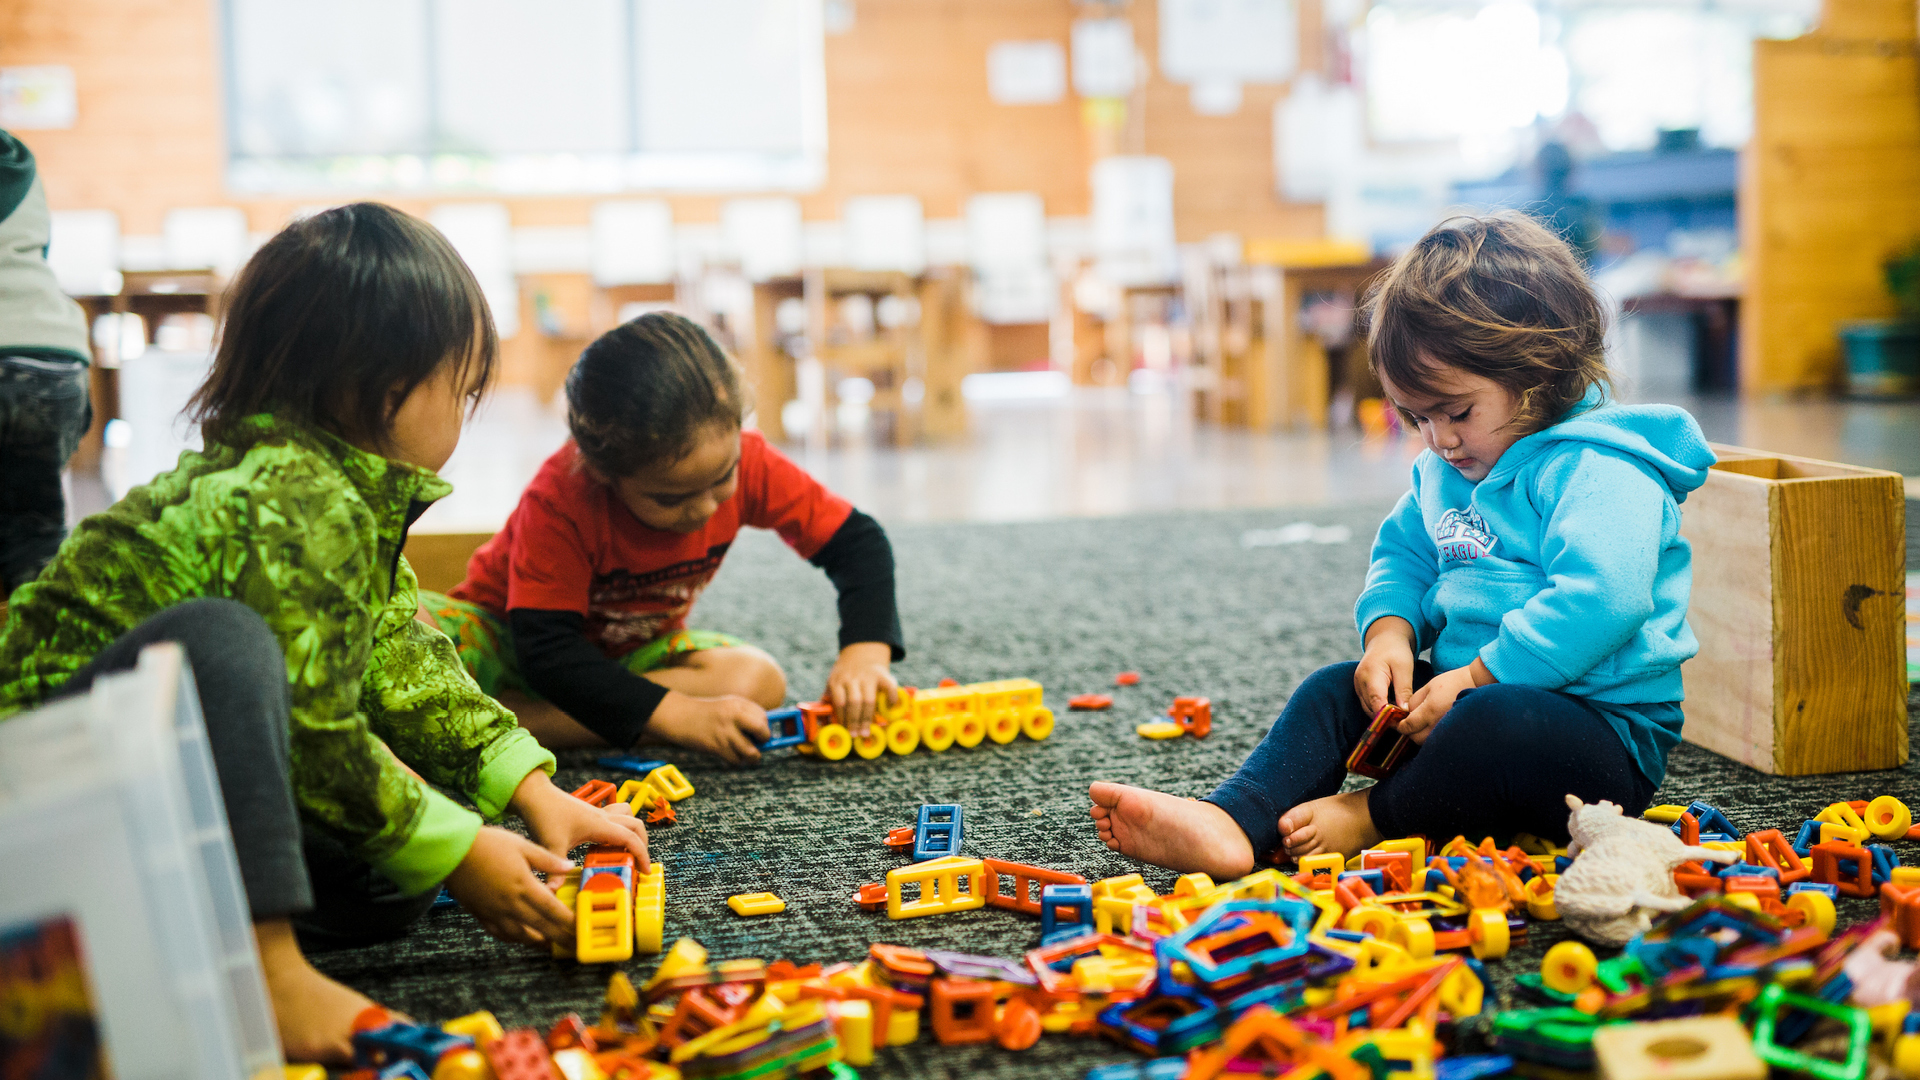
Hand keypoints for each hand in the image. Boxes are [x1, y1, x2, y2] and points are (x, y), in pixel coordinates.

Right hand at [441, 826, 574, 944]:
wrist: (451, 850)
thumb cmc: (487, 844)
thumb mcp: (522, 845)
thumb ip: (547, 860)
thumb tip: (569, 866)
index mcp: (524, 886)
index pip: (553, 910)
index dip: (569, 922)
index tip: (580, 930)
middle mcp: (511, 904)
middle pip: (541, 927)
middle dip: (559, 938)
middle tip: (573, 945)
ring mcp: (494, 912)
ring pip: (520, 935)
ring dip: (537, 941)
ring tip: (550, 944)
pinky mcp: (480, 914)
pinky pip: (500, 933)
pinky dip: (514, 938)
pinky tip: (520, 937)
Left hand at [510, 770, 648, 871]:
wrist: (534, 794)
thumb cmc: (544, 814)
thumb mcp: (551, 845)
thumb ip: (555, 870)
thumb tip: (552, 893)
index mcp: (599, 825)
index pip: (630, 838)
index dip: (642, 855)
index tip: (646, 870)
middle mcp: (603, 817)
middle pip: (636, 825)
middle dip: (643, 844)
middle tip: (638, 863)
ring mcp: (598, 813)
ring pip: (628, 816)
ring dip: (633, 831)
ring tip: (627, 850)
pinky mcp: (591, 813)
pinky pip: (616, 816)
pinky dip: (620, 827)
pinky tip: (607, 842)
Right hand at [649, 691, 769, 764]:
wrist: (679, 716)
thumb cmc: (705, 713)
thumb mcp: (726, 706)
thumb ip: (745, 715)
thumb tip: (763, 735)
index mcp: (737, 703)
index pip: (763, 715)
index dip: (764, 725)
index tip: (760, 731)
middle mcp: (733, 716)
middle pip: (762, 730)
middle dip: (764, 739)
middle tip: (759, 742)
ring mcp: (725, 731)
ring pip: (751, 751)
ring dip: (752, 756)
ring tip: (748, 754)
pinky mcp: (716, 746)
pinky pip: (736, 759)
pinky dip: (736, 760)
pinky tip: (730, 754)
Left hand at [825, 642, 898, 736]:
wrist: (861, 653)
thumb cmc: (846, 675)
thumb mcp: (834, 680)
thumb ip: (829, 696)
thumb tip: (822, 717)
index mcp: (838, 680)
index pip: (840, 702)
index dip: (843, 718)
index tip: (845, 731)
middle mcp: (852, 678)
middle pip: (854, 702)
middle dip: (855, 721)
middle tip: (856, 735)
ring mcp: (868, 676)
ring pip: (869, 700)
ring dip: (867, 718)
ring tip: (866, 731)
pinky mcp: (882, 675)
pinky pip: (889, 688)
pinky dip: (891, 700)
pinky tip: (889, 709)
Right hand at [1354, 616, 1416, 715]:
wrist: (1384, 639)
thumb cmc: (1396, 651)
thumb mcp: (1404, 668)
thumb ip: (1404, 690)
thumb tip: (1404, 711)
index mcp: (1371, 675)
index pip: (1376, 702)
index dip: (1387, 716)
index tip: (1402, 723)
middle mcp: (1360, 682)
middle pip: (1370, 708)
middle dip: (1386, 717)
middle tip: (1404, 721)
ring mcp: (1357, 685)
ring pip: (1368, 708)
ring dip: (1381, 714)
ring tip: (1399, 716)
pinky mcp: (1359, 687)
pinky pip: (1367, 703)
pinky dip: (1377, 708)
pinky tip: (1391, 708)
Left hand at [1399, 658, 1494, 743]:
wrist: (1475, 684)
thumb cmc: (1452, 682)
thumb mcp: (1429, 686)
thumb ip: (1414, 701)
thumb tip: (1407, 713)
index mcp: (1429, 711)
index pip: (1408, 726)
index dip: (1399, 726)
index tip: (1396, 723)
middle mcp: (1438, 724)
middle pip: (1415, 739)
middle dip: (1409, 732)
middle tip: (1407, 723)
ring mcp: (1447, 730)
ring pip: (1427, 742)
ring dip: (1420, 736)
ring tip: (1420, 725)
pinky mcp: (1455, 732)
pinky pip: (1438, 739)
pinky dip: (1432, 737)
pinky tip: (1432, 727)